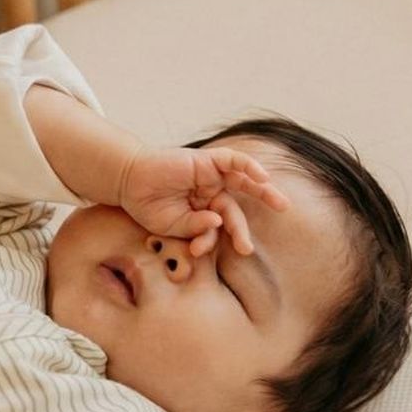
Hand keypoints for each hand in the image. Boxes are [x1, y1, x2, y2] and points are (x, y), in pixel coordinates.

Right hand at [117, 145, 289, 256]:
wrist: (129, 183)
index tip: (200, 251)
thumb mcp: (173, 225)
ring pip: (243, 182)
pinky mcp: (207, 161)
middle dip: (242, 229)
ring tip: (281, 205)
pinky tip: (263, 177)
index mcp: (203, 210)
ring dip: (264, 192)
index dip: (214, 241)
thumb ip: (196, 227)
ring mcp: (210, 176)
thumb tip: (217, 223)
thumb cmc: (148, 205)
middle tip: (247, 250)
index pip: (219, 227)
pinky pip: (233, 161)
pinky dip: (249, 167)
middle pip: (235, 208)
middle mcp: (210, 193)